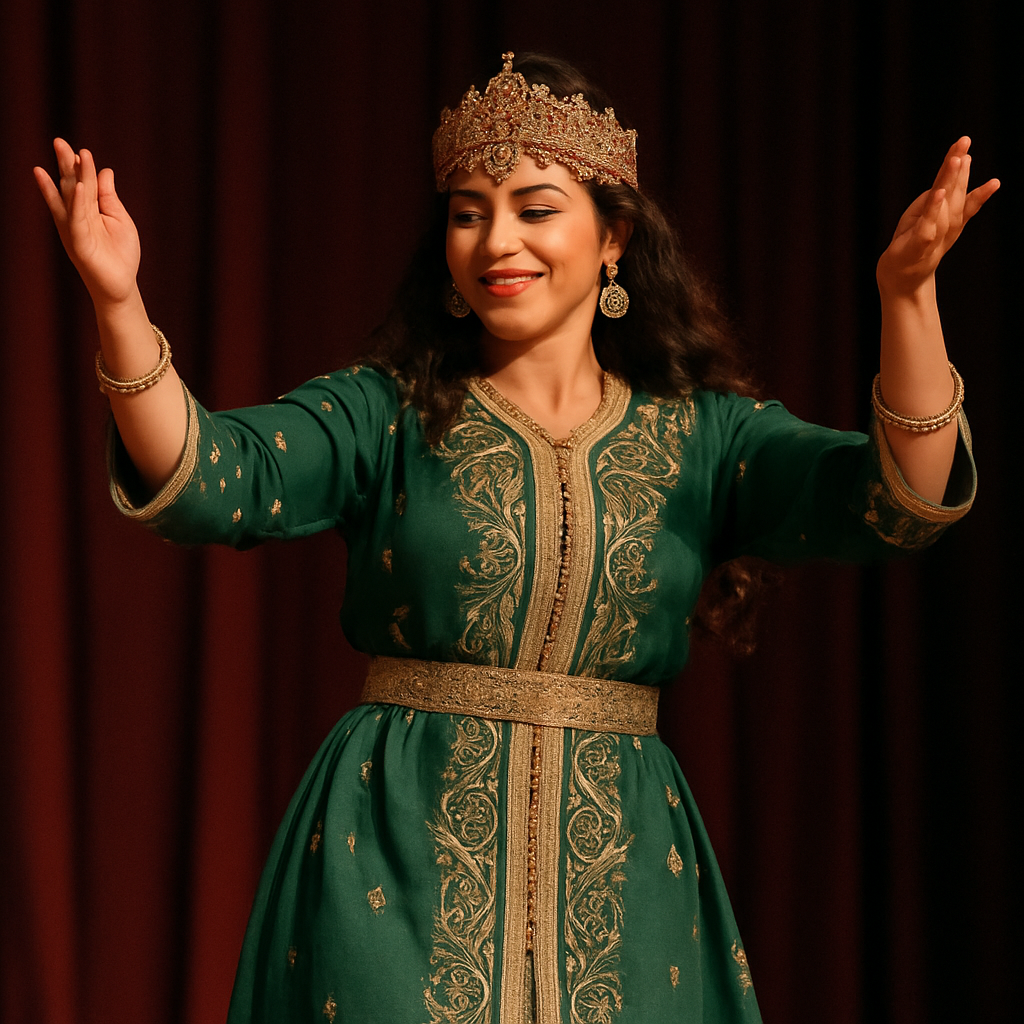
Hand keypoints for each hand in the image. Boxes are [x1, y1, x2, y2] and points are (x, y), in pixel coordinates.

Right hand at [33, 139, 141, 307]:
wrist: (121, 285)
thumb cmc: (121, 253)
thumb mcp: (119, 219)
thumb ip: (109, 196)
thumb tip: (105, 170)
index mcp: (89, 210)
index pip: (83, 183)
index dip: (80, 167)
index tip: (80, 150)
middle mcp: (77, 216)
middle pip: (71, 185)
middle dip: (65, 164)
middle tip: (59, 141)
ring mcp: (76, 229)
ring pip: (71, 198)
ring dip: (69, 176)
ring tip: (66, 154)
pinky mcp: (79, 243)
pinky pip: (77, 220)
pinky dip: (77, 203)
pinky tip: (79, 187)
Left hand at [876, 136, 999, 296]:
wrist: (901, 283)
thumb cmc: (912, 249)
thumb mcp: (923, 221)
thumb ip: (934, 202)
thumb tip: (946, 182)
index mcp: (949, 219)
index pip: (959, 190)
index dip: (963, 171)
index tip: (966, 149)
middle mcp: (946, 226)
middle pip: (955, 192)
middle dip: (959, 168)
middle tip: (964, 142)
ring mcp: (933, 235)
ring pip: (944, 205)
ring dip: (950, 181)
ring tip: (956, 159)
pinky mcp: (918, 245)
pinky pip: (928, 225)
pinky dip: (934, 209)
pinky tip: (939, 193)